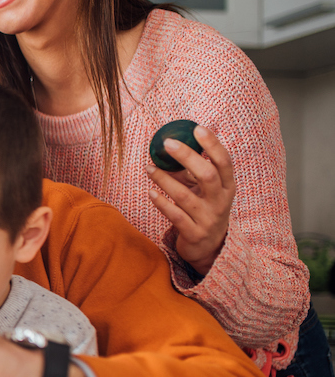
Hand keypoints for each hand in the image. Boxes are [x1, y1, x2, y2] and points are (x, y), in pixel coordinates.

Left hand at [146, 125, 234, 275]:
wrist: (210, 248)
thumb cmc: (204, 209)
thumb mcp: (206, 191)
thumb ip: (193, 172)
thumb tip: (170, 147)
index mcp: (227, 187)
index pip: (224, 162)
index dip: (213, 144)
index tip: (198, 128)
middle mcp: (220, 202)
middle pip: (207, 175)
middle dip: (187, 157)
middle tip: (167, 143)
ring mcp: (208, 219)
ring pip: (184, 196)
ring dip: (164, 179)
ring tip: (148, 168)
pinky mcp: (194, 234)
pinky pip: (175, 216)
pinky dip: (161, 203)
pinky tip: (150, 192)